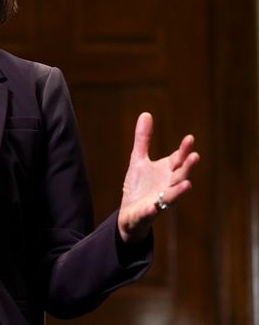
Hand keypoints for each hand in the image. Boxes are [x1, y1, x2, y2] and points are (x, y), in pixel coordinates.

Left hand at [118, 112, 199, 243]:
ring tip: (187, 183)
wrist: (131, 213)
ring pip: (172, 196)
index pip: (178, 159)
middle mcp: (167, 185)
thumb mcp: (139, 160)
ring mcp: (159, 200)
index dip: (184, 150)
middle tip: (195, 156)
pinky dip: (152, 209)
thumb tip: (146, 113)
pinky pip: (150, 212)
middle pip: (180, 175)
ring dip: (179, 190)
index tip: (190, 138)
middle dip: (187, 167)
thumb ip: (143, 139)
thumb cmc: (140, 186)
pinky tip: (153, 206)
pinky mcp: (147, 213)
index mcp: (166, 172)